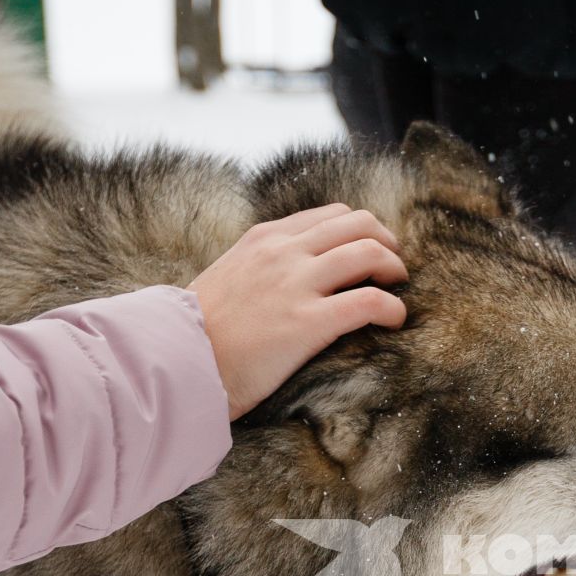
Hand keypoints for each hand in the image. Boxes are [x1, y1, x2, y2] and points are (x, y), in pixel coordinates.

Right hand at [191, 204, 408, 418]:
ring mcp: (297, 284)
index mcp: (265, 238)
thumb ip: (261, 267)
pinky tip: (395, 320)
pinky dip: (392, 307)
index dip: (361, 230)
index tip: (372, 250)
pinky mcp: (309, 322)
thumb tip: (287, 278)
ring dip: (394, 269)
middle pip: (358, 224)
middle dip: (386, 242)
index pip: (330, 215)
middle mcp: (283, 252)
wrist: (177, 360)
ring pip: (370, 253)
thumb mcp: (228, 277)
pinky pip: (370, 302)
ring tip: (398, 289)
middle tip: (395, 266)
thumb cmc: (198, 331)